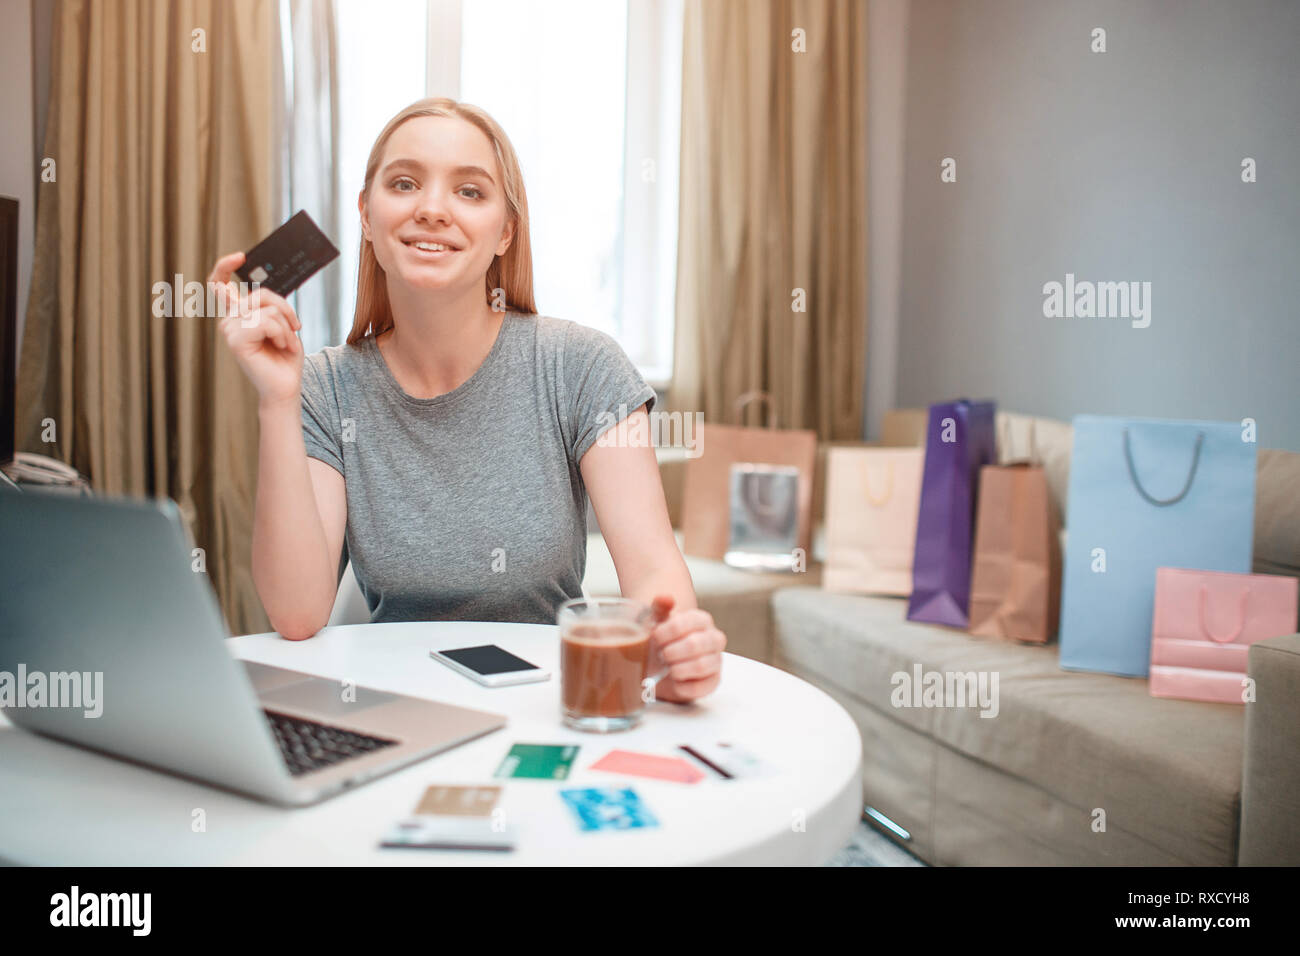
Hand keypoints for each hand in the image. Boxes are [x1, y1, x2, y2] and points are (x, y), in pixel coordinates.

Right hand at [207, 251, 303, 406]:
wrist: (285, 386)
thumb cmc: (284, 356)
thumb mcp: (282, 323)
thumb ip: (269, 305)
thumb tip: (261, 291)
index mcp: (238, 315)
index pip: (220, 284)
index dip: (225, 266)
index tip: (241, 256)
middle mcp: (229, 320)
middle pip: (261, 294)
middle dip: (286, 310)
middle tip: (295, 329)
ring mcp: (229, 330)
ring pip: (267, 310)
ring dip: (286, 327)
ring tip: (285, 344)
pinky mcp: (235, 340)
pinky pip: (267, 322)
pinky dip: (282, 334)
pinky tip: (281, 347)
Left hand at [647, 594, 725, 702]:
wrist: (661, 665)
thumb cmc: (661, 640)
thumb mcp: (657, 622)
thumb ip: (660, 608)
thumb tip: (665, 597)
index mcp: (701, 620)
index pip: (687, 622)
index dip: (667, 631)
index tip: (655, 637)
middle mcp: (714, 639)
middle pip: (695, 644)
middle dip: (671, 652)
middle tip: (661, 655)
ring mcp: (716, 661)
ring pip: (700, 666)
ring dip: (677, 669)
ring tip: (668, 668)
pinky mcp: (713, 682)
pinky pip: (700, 687)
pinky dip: (682, 686)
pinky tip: (674, 681)